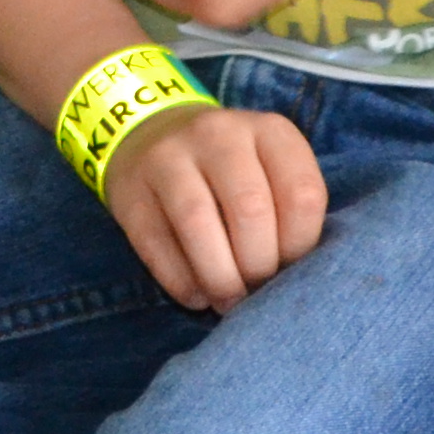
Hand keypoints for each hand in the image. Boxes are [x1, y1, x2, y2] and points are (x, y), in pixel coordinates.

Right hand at [98, 97, 327, 311]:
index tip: (289, 267)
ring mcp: (168, 157)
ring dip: (219, 278)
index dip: (301, 246)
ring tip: (227, 301)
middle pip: (250, 209)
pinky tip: (196, 295)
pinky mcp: (130, 189)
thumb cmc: (231, 171)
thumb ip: (290, 211)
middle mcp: (219, 134)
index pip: (302, 194)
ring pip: (199, 224)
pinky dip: (181, 282)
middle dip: (258, 266)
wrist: (153, 135)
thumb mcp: (271, 170)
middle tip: (256, 290)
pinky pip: (156, 245)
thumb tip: (293, 279)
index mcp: (269, 131)